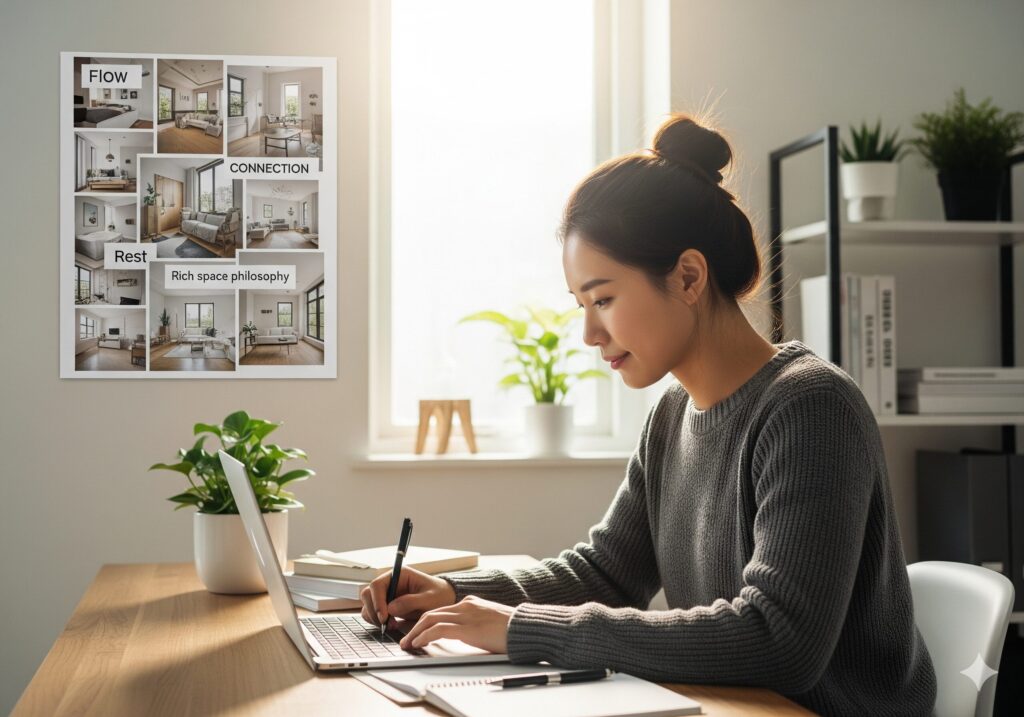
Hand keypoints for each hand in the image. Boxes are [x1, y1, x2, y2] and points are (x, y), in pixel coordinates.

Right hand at [360, 566, 455, 626]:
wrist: (445, 601)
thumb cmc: (439, 596)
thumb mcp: (429, 599)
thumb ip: (411, 602)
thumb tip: (390, 608)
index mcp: (399, 575)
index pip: (377, 585)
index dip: (377, 601)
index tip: (384, 616)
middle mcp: (390, 583)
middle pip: (368, 594)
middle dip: (373, 611)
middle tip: (386, 624)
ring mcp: (387, 595)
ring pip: (368, 605)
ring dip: (374, 618)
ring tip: (391, 626)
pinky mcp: (387, 606)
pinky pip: (373, 613)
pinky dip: (377, 622)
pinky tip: (391, 626)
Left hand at [399, 595, 513, 653]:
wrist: (525, 627)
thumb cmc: (513, 628)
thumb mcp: (492, 621)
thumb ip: (478, 623)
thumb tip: (472, 634)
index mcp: (471, 603)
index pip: (442, 610)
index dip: (427, 621)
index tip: (418, 630)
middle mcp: (465, 605)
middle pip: (432, 612)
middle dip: (416, 625)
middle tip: (406, 637)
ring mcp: (465, 615)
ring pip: (430, 619)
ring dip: (415, 632)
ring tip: (407, 643)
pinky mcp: (466, 628)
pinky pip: (438, 630)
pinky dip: (424, 636)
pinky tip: (418, 643)